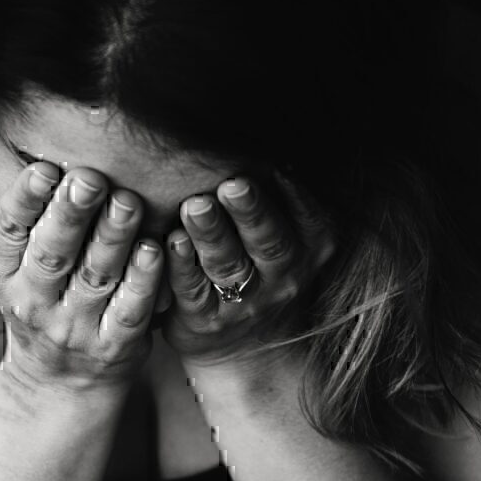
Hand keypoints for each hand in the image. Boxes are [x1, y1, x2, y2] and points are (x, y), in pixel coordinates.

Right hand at [0, 136, 162, 392]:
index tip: (44, 168)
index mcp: (0, 271)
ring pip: (95, 277)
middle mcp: (34, 300)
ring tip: (128, 202)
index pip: (9, 232)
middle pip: (52, 253)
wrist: (59, 378)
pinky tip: (155, 250)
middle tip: (91, 178)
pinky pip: (130, 310)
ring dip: (112, 238)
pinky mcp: (115, 344)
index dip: (25, 200)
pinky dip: (142, 281)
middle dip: (70, 214)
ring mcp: (76, 325)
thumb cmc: (29, 294)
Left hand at [162, 169, 334, 368]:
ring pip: (228, 265)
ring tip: (195, 206)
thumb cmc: (264, 269)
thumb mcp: (291, 238)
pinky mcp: (206, 320)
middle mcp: (283, 277)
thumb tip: (263, 134)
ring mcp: (246, 302)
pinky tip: (170, 242)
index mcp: (310, 248)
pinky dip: (181, 266)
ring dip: (210, 234)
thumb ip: (281, 196)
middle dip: (250, 212)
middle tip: (233, 184)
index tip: (274, 164)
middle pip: (268, 241)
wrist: (248, 347)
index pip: (306, 217)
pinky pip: (192, 291)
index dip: (290, 193)